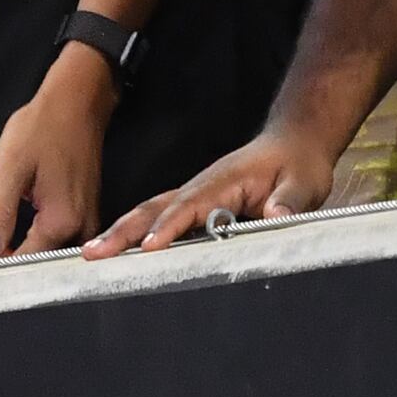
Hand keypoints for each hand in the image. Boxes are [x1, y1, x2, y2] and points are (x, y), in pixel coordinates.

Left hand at [0, 43, 114, 258]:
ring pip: (47, 254)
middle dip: (1, 266)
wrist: (78, 102)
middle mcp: (80, 229)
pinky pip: (58, 241)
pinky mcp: (85, 213)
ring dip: (16, 256)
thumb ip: (0, 213)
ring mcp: (87, 222)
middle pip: (37, 263)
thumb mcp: (12, 167)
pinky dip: (32, 243)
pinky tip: (11, 237)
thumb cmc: (45, 127)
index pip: (23, 263)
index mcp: (62, 221)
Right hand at [81, 125, 339, 257]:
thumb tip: (275, 215)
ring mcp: (195, 192)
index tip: (147, 247)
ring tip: (92, 252)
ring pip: (151, 210)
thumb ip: (290, 200)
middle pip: (155, 207)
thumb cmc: (298, 165)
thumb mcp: (304, 183)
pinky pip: (160, 215)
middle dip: (123, 230)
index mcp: (224, 181)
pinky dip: (136, 229)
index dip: (169, 227)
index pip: (190, 206)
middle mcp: (201, 185)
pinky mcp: (196, 202)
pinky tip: (120, 248)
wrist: (294, 144)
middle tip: (93, 252)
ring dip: (121, 230)